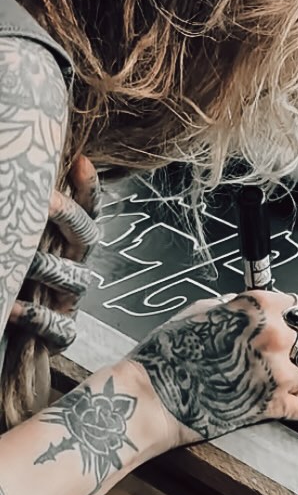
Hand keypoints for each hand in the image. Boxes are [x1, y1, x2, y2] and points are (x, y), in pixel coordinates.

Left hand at [9, 155, 99, 352]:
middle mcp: (74, 267)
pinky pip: (60, 326)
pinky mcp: (62, 331)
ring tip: (23, 262)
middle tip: (47, 202)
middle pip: (86, 237)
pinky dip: (37, 316)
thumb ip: (23, 222)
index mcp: (67, 244)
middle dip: (69, 217)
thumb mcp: (20, 242)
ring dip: (48, 267)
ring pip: (75, 279)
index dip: (89, 189)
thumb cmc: (15, 281)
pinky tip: (14, 307)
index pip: (86, 211)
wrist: (12, 328)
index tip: (82, 163)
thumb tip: (11, 182)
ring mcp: (69, 299)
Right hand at [126, 289, 297, 447]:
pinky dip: (296, 406)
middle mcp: (274, 338)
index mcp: (258, 308)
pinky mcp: (273, 406)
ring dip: (294, 379)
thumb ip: (235, 308)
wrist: (153, 396)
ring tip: (270, 382)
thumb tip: (248, 308)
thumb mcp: (199, 312)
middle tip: (273, 356)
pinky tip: (279, 402)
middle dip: (293, 350)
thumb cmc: (167, 354)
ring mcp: (277, 374)